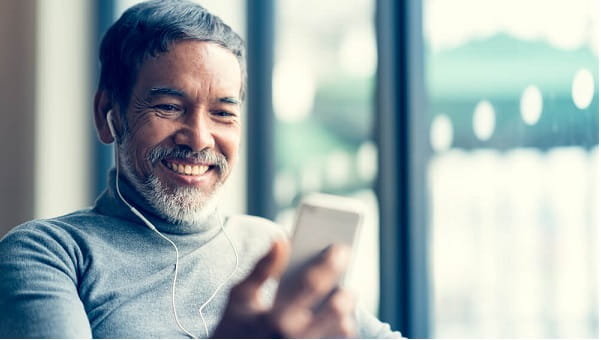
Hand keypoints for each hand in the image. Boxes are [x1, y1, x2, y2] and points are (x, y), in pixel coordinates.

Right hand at [212, 239, 356, 337]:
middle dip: (346, 293)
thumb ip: (262, 268)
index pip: (312, 285)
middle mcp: (295, 336)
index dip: (330, 264)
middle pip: (338, 311)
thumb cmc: (235, 324)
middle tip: (344, 284)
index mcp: (277, 317)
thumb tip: (281, 239)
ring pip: (343, 329)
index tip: (341, 248)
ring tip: (339, 302)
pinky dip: (337, 328)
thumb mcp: (240, 296)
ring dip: (345, 314)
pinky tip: (332, 319)